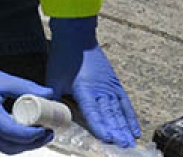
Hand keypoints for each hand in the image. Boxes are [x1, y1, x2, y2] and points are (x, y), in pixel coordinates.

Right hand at [0, 53, 54, 153]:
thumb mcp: (1, 79)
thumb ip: (26, 87)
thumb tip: (50, 93)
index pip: (15, 133)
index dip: (34, 134)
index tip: (47, 126)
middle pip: (13, 147)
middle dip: (34, 143)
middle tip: (49, 131)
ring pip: (7, 148)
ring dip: (25, 144)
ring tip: (40, 132)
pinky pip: (0, 143)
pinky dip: (15, 141)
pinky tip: (25, 130)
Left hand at [46, 16, 140, 147]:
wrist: (77, 35)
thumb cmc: (64, 57)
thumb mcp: (54, 79)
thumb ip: (53, 99)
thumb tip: (48, 116)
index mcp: (84, 88)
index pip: (92, 110)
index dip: (99, 125)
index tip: (107, 138)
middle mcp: (100, 88)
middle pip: (109, 113)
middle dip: (117, 131)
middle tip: (124, 147)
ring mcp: (109, 85)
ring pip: (118, 110)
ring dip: (125, 127)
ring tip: (131, 142)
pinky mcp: (114, 83)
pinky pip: (124, 102)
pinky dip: (130, 116)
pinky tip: (135, 128)